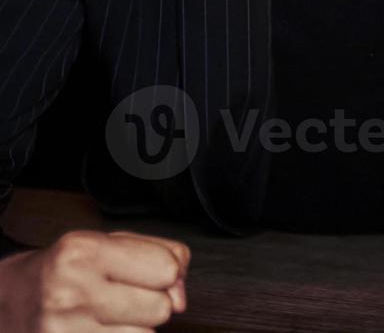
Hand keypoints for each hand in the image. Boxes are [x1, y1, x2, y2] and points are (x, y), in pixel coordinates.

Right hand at [0, 230, 188, 332]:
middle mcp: (71, 289)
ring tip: (107, 314)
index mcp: (84, 251)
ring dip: (136, 326)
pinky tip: (97, 329)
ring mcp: (65, 328)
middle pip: (161, 308)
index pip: (167, 269)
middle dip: (151, 302)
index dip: (166, 272)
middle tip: (122, 295)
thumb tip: (181, 297)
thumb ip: (161, 255)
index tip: (144, 273)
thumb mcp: (109, 243)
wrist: (8, 300)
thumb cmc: (66, 269)